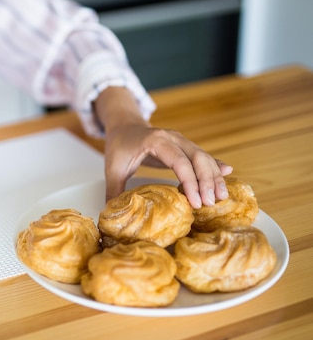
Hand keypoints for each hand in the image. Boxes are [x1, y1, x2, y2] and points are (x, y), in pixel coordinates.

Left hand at [104, 123, 232, 207]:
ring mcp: (181, 140)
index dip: (190, 182)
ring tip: (221, 196)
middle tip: (211, 203)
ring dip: (214, 176)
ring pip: (203, 156)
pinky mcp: (185, 145)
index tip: (196, 202)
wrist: (125, 125)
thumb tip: (113, 214)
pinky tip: (227, 173)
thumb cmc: (119, 146)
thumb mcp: (112, 168)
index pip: (179, 161)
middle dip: (207, 181)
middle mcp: (172, 137)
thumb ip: (114, 190)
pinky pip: (202, 155)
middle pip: (197, 157)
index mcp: (155, 140)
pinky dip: (214, 165)